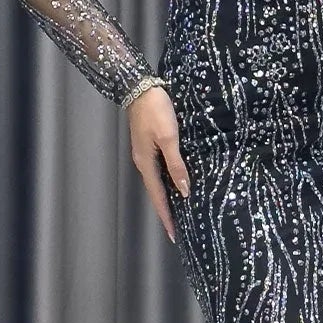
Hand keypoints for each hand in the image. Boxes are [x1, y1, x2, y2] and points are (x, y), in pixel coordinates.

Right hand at [127, 85, 189, 241]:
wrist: (139, 88)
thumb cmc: (156, 111)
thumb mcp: (169, 137)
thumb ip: (176, 164)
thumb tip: (183, 189)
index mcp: (146, 163)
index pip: (158, 196)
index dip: (166, 216)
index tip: (173, 234)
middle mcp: (143, 162)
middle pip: (155, 192)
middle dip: (165, 211)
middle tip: (176, 229)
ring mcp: (144, 154)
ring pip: (157, 182)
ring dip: (165, 198)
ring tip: (177, 212)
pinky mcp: (148, 145)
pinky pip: (158, 170)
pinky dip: (166, 181)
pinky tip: (174, 183)